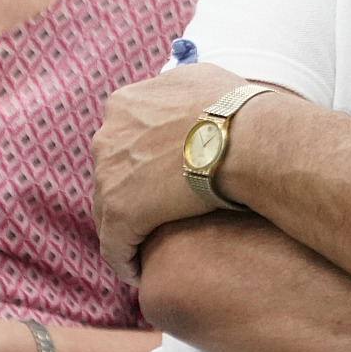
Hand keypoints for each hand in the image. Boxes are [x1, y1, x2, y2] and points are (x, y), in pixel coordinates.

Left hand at [93, 63, 259, 277]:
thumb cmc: (234, 108)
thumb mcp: (199, 79)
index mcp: (124, 104)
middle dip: (129, 194)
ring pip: (109, 211)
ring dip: (126, 229)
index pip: (122, 140)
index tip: (156, 179)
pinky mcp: (120, 213)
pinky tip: (138, 271)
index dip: (138, 162)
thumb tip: (181, 95)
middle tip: (154, 215)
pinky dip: (124, 259)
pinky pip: (114, 246)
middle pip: (111, 175)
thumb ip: (177, 91)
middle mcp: (107, 136)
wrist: (242, 137)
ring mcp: (109, 175)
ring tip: (147, 248)